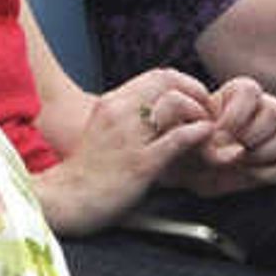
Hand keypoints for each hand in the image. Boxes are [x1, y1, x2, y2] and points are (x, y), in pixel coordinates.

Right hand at [30, 72, 216, 235]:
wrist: (67, 200)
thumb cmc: (89, 171)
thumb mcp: (104, 131)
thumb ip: (128, 117)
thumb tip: (158, 112)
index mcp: (112, 103)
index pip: (157, 75)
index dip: (184, 82)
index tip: (195, 97)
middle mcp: (120, 113)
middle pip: (169, 82)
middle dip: (196, 91)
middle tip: (208, 109)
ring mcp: (130, 137)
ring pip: (175, 103)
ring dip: (199, 112)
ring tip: (207, 125)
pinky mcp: (141, 163)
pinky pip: (178, 138)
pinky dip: (198, 134)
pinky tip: (205, 137)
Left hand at [168, 75, 275, 195]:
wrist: (186, 170)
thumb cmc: (181, 142)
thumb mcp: (175, 128)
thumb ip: (188, 122)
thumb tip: (208, 127)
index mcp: (238, 94)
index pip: (251, 89)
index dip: (237, 113)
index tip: (218, 131)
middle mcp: (262, 110)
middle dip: (254, 132)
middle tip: (233, 147)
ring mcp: (274, 137)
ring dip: (266, 151)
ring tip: (242, 160)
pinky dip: (267, 173)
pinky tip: (245, 174)